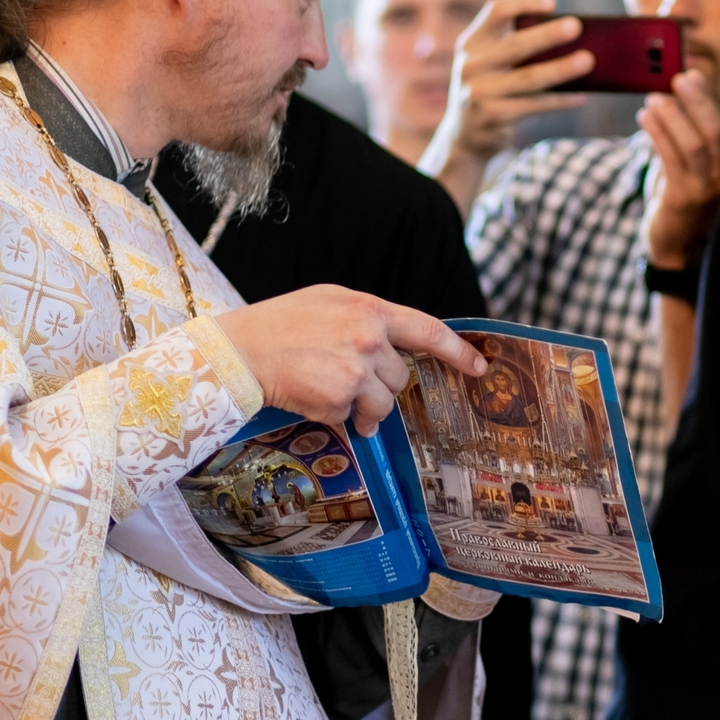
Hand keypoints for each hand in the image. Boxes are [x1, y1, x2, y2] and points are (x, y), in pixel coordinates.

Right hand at [215, 286, 484, 434]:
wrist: (240, 350)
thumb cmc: (282, 323)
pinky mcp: (339, 400)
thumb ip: (368, 318)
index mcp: (370, 310)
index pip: (428, 330)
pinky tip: (311, 396)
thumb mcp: (330, 302)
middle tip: (348, 377)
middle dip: (380, 383)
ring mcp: (355, 371)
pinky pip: (352, 417)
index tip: (479, 367)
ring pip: (383, 403)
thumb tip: (397, 344)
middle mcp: (369, 339)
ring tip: (332, 394)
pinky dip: (335, 414)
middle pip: (400, 376)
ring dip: (364, 408)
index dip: (458, 351)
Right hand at [423, 0, 589, 175]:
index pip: (496, 11)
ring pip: (528, 78)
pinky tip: (581, 96)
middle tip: (576, 26)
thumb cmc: (493, 90)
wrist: (466, 136)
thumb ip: (517, 49)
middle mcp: (471, 64)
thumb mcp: (492, 64)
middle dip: (547, 35)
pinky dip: (559, 100)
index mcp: (472, 42)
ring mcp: (479, 92)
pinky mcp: (492, 116)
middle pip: (514, 45)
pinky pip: (533, 105)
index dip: (523, 3)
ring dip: (561, 69)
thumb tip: (575, 40)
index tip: (552, 4)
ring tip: (588, 61)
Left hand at [640, 69, 719, 266]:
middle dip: (695, 102)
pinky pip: (671, 161)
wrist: (675, 248)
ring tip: (653, 99)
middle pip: (712, 131)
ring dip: (672, 117)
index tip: (691, 74)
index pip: (719, 125)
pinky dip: (658, 135)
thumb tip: (677, 93)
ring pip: (692, 144)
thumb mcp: (686, 166)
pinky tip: (645, 120)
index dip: (705, 99)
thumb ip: (685, 134)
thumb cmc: (678, 200)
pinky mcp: (683, 199)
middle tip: (677, 78)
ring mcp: (704, 190)